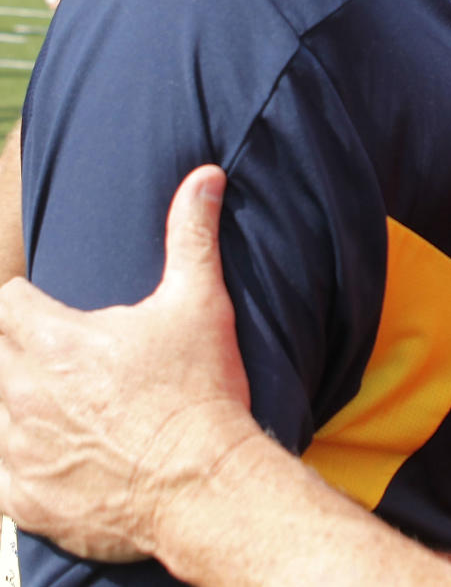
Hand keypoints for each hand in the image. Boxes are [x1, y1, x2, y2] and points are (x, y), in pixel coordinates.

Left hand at [0, 165, 255, 560]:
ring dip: (15, 405)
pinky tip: (48, 458)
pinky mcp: (23, 502)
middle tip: (61, 359)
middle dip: (17, 351)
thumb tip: (204, 176)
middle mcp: (23, 394)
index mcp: (55, 342)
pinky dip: (16, 464)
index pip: (6, 302)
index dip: (22, 300)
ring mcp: (18, 453)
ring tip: (56, 407)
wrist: (201, 484)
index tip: (42, 305)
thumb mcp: (200, 301)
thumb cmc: (200, 391)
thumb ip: (192, 234)